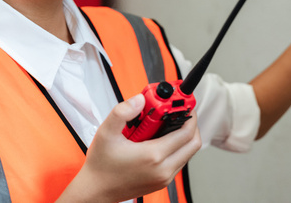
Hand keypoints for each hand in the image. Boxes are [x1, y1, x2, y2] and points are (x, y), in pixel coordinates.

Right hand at [58, 94, 200, 202]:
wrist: (97, 190)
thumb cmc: (101, 165)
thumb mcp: (106, 132)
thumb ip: (122, 112)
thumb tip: (139, 100)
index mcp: (153, 156)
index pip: (186, 133)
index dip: (189, 115)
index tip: (184, 104)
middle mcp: (163, 169)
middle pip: (193, 144)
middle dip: (191, 124)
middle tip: (181, 112)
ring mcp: (164, 177)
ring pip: (188, 154)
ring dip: (184, 137)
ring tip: (169, 123)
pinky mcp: (162, 182)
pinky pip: (179, 162)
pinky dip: (177, 148)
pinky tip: (162, 138)